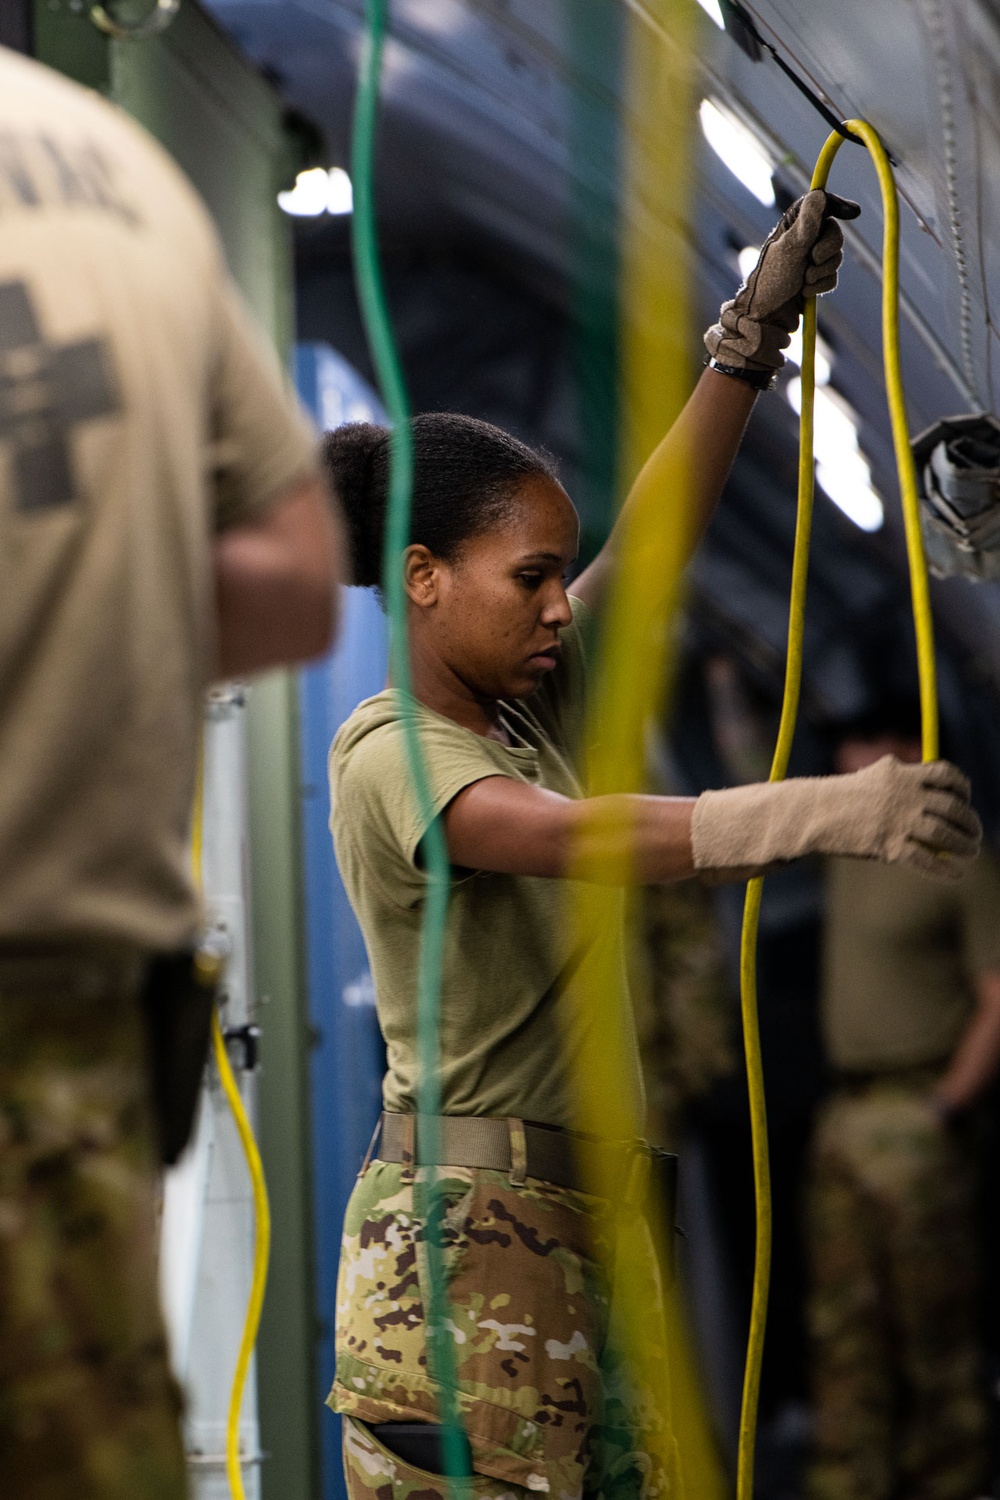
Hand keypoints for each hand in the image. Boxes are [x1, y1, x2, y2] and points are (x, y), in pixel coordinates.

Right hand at [691, 755, 980, 882]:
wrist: (810, 814)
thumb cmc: (839, 797)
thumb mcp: (871, 779)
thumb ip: (900, 781)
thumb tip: (928, 790)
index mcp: (901, 774)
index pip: (947, 775)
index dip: (963, 789)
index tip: (965, 800)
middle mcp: (905, 795)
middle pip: (953, 808)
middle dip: (970, 823)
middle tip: (975, 835)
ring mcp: (899, 821)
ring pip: (946, 836)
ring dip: (964, 847)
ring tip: (970, 853)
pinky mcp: (890, 846)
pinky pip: (927, 861)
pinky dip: (945, 870)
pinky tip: (955, 874)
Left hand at [704, 189, 860, 371]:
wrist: (765, 317)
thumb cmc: (771, 282)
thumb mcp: (789, 250)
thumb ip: (805, 225)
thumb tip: (818, 195)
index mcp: (793, 224)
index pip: (820, 205)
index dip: (837, 205)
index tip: (853, 213)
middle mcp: (803, 239)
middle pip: (834, 233)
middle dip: (828, 249)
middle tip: (813, 259)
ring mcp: (809, 260)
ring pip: (836, 257)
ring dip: (823, 270)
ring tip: (803, 280)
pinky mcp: (815, 279)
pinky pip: (832, 276)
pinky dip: (822, 284)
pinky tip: (805, 291)